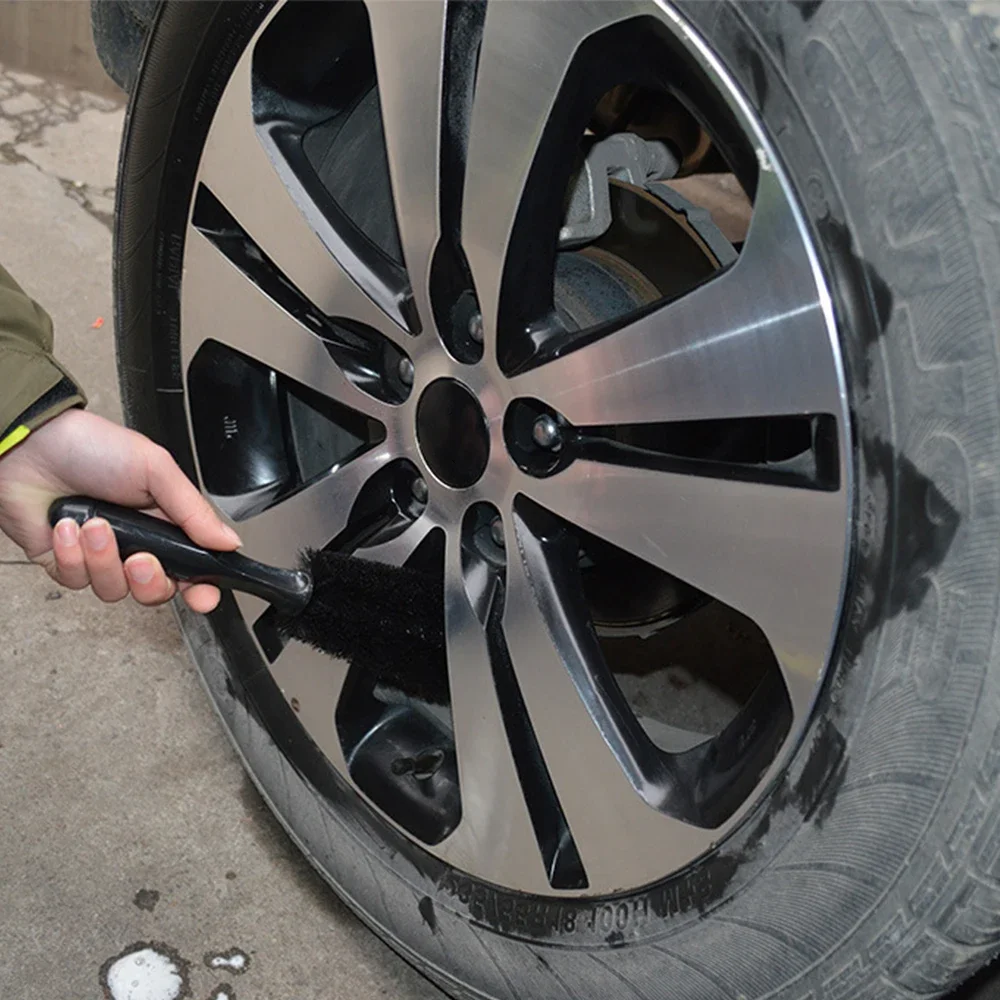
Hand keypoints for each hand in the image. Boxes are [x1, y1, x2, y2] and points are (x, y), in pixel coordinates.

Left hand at [0, 408, 239, 610]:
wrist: (28, 448)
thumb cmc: (90, 446)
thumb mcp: (155, 469)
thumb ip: (194, 510)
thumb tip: (228, 541)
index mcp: (165, 522)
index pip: (193, 568)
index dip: (201, 588)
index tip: (202, 595)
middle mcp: (135, 543)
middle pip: (156, 590)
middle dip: (148, 580)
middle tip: (140, 558)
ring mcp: (100, 555)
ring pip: (114, 590)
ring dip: (103, 558)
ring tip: (93, 525)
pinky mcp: (65, 563)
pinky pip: (77, 580)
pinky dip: (70, 555)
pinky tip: (66, 527)